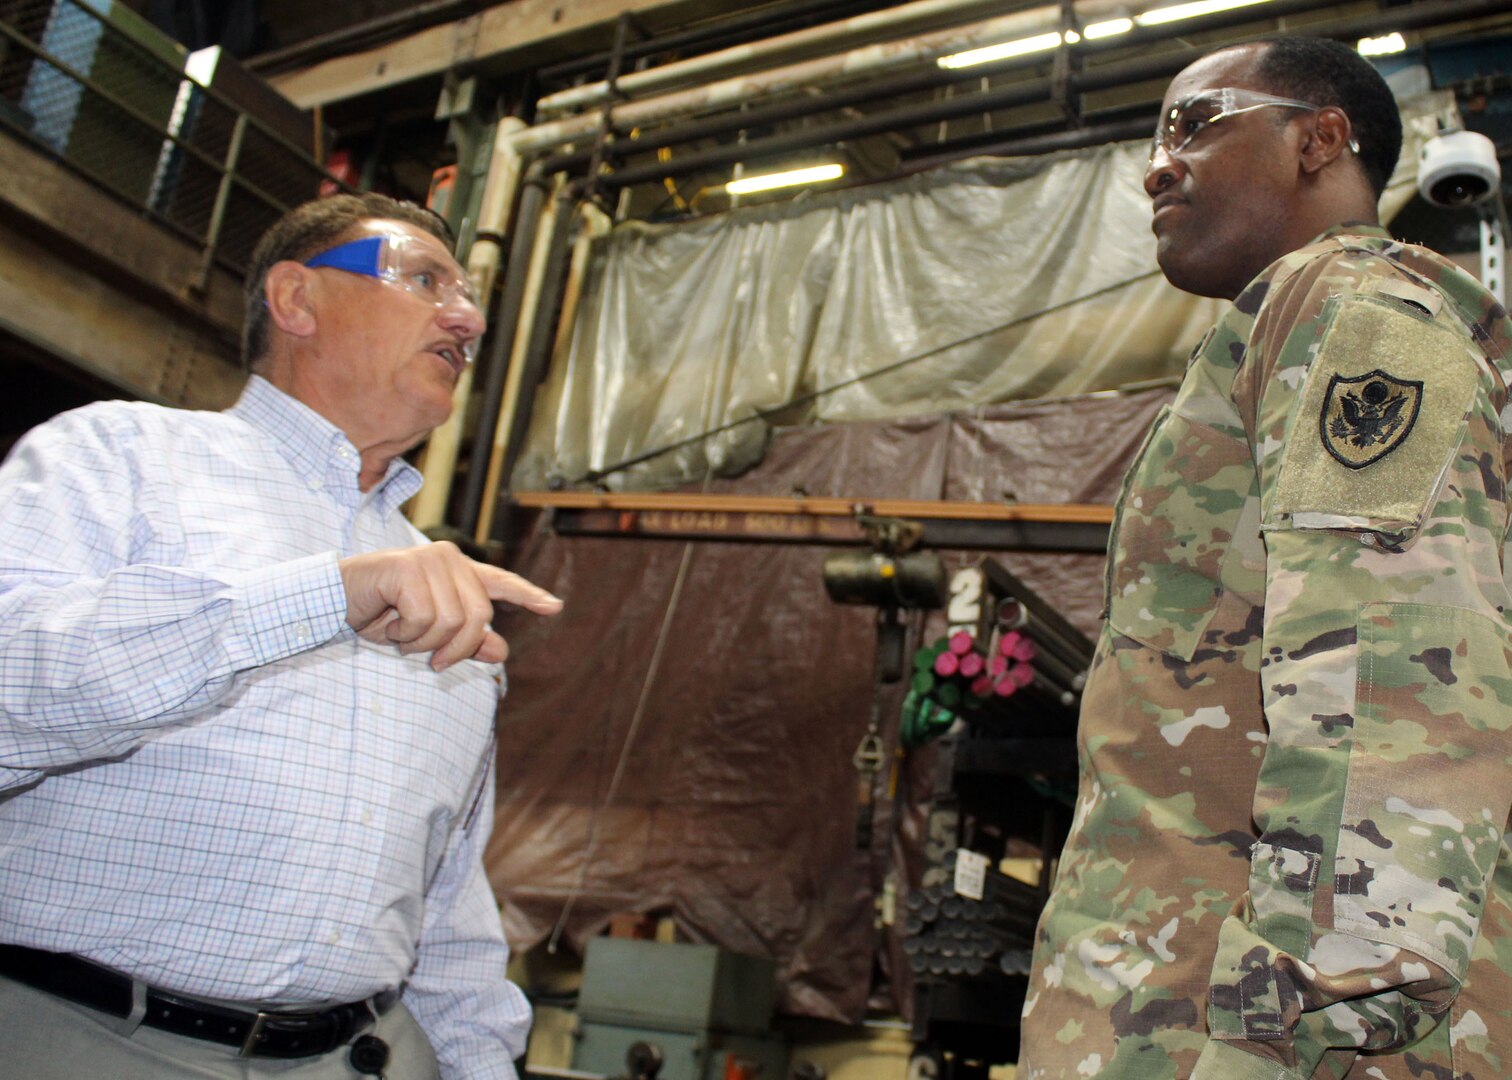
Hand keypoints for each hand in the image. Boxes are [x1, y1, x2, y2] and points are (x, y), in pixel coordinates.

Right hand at [339, 542, 561, 669]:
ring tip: (400, 632)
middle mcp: (449, 559)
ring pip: (451, 622)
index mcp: (458, 572)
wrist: (335, 601)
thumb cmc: (381, 614)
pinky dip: (404, 632)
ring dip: (421, 641)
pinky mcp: (408, 568)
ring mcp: (430, 560)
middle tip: (428, 658)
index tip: (554, 607)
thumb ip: (465, 641)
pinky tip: (387, 621)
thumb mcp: (427, 634)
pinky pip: (424, 618)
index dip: (528, 596)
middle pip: (477, 618)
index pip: (501, 583)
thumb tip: (501, 651)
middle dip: (453, 648)